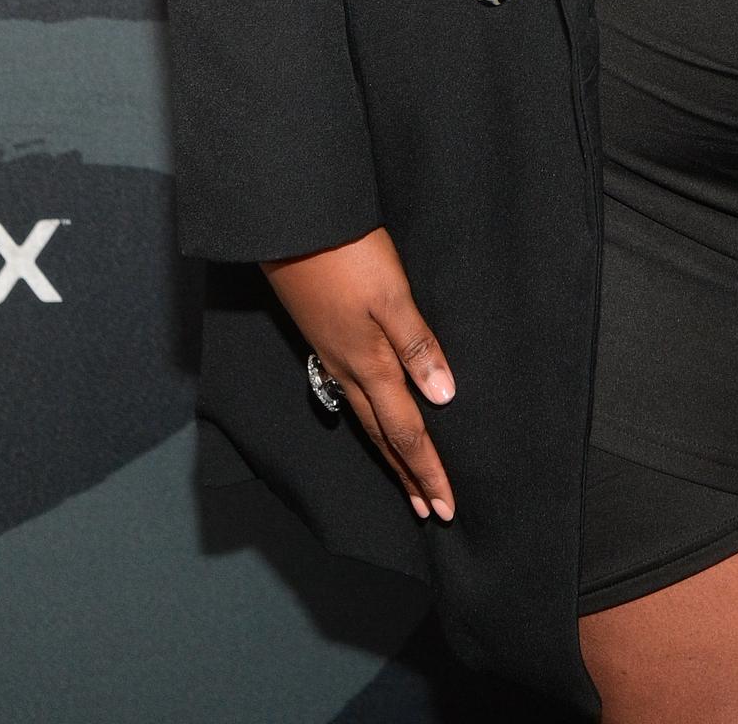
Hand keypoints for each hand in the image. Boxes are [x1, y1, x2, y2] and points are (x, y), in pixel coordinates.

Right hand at [260, 225, 457, 521]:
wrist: (291, 228)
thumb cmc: (347, 256)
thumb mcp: (392, 295)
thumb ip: (417, 345)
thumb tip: (442, 398)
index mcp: (371, 365)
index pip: (407, 432)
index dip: (428, 470)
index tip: (446, 506)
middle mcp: (349, 371)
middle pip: (386, 437)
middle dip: (410, 475)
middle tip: (431, 511)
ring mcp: (333, 357)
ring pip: (368, 421)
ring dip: (391, 455)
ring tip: (408, 482)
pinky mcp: (325, 340)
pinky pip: (353, 398)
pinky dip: (372, 423)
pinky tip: (375, 418)